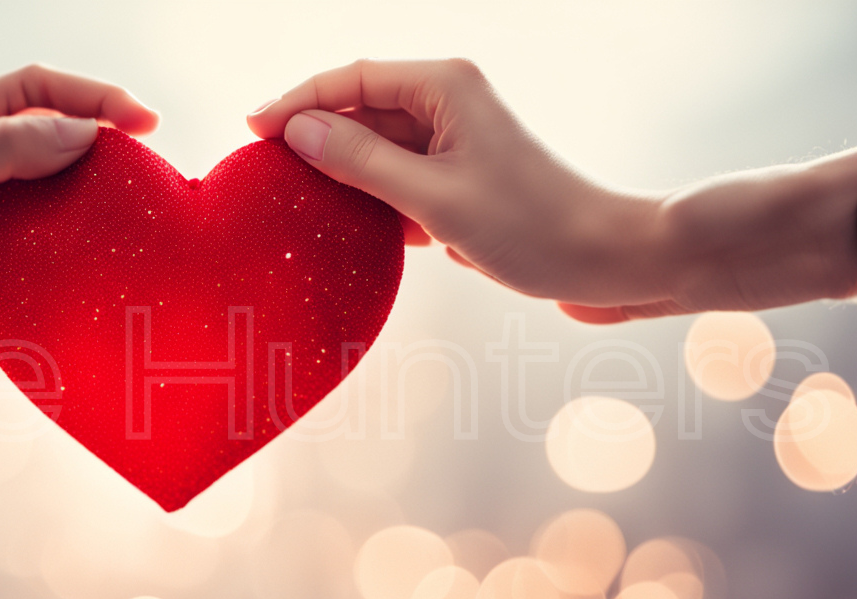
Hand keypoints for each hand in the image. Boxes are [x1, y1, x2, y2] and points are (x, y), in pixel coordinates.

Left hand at [0, 64, 158, 358]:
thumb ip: (1, 152)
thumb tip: (79, 131)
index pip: (30, 87)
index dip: (93, 96)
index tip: (145, 123)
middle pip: (40, 119)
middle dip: (96, 127)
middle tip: (148, 158)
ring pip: (37, 164)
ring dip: (82, 170)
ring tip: (129, 189)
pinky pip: (25, 207)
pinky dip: (60, 211)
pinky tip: (86, 229)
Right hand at [247, 58, 856, 321]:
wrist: (605, 261)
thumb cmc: (531, 226)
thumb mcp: (433, 198)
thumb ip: (361, 163)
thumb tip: (298, 133)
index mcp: (444, 86)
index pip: (350, 79)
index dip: (296, 101)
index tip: (251, 131)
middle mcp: (448, 103)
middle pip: (360, 110)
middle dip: (314, 139)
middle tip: (263, 176)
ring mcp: (454, 142)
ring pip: (377, 147)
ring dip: (342, 173)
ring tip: (296, 205)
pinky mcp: (460, 180)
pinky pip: (399, 179)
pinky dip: (373, 199)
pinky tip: (351, 229)